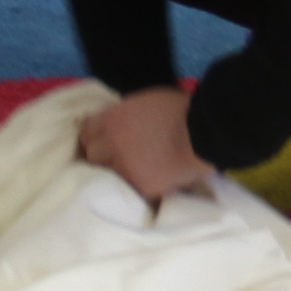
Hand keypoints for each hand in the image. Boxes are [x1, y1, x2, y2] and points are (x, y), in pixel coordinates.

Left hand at [80, 84, 216, 203]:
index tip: (102, 143)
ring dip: (118, 173)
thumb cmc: (180, 110)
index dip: (94, 138)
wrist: (204, 133)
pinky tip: (148, 182)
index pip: (86, 133)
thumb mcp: (145, 101)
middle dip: (102, 157)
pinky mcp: (139, 186)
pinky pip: (130, 189)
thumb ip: (124, 114)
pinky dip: (137, 186)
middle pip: (92, 156)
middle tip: (117, 159)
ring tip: (134, 173)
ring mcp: (124, 167)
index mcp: (113, 119)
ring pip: (108, 176)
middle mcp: (112, 143)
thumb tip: (116, 124)